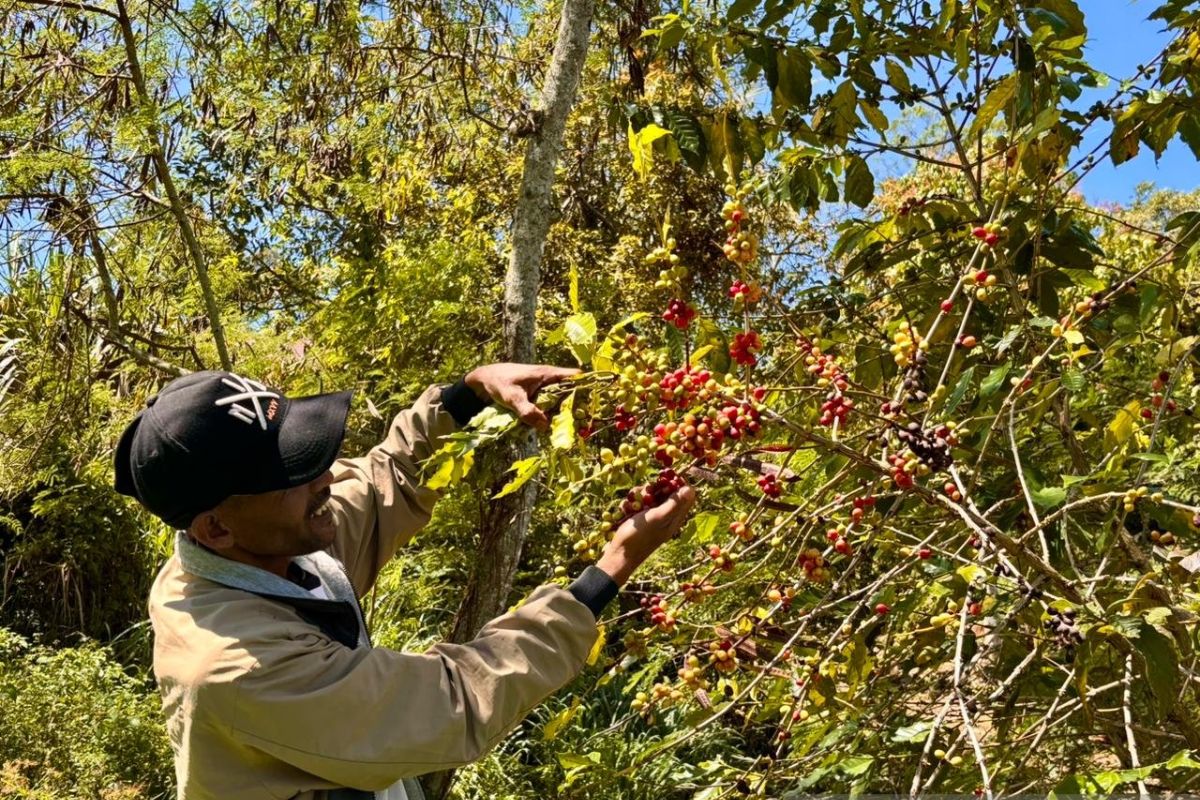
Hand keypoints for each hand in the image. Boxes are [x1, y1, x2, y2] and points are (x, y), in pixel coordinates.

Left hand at [464, 363, 579, 430]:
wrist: (484, 380)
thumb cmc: (499, 382)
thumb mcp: (512, 398)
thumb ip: (528, 412)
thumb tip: (546, 426)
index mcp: (547, 374)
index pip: (575, 377)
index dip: (586, 387)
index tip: (592, 404)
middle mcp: (549, 381)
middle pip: (570, 394)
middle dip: (573, 409)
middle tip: (577, 425)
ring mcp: (544, 390)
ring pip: (559, 404)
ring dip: (558, 415)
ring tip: (560, 428)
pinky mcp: (537, 398)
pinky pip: (548, 408)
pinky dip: (547, 417)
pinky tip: (544, 426)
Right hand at [596, 484, 696, 586]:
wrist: (619, 555)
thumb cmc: (640, 537)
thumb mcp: (658, 518)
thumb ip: (674, 504)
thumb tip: (690, 489)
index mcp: (675, 517)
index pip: (685, 494)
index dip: (678, 482)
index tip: (665, 476)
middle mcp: (666, 515)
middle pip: (666, 491)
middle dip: (653, 488)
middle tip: (645, 494)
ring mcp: (651, 516)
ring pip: (650, 495)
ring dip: (639, 495)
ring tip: (633, 505)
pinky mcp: (639, 517)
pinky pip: (638, 502)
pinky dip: (631, 503)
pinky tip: (625, 510)